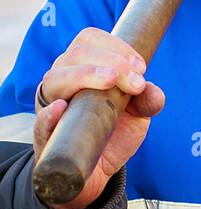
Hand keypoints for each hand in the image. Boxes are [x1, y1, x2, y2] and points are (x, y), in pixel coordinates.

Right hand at [33, 27, 164, 208]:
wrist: (98, 168)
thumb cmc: (114, 131)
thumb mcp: (138, 113)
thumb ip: (148, 99)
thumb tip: (152, 91)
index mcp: (82, 68)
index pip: (90, 40)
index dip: (116, 47)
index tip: (141, 67)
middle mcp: (62, 80)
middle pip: (77, 54)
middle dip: (112, 61)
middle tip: (137, 82)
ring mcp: (50, 106)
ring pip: (56, 79)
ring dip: (85, 75)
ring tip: (110, 81)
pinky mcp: (45, 136)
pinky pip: (40, 121)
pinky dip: (50, 113)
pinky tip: (63, 107)